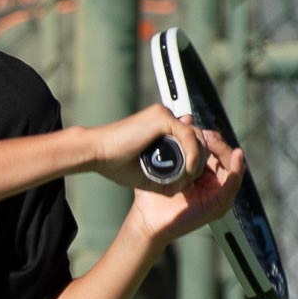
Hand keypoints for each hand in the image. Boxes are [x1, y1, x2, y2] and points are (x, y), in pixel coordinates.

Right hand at [87, 104, 209, 191]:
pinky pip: (189, 136)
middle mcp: (163, 117)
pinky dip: (193, 154)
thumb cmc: (115, 163)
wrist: (98, 154)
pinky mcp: (162, 117)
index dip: (194, 157)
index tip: (190, 175)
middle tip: (192, 177)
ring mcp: (163, 115)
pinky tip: (189, 170)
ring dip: (198, 158)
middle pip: (197, 136)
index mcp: (160, 126)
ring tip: (190, 176)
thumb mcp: (148, 173)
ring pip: (196, 135)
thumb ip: (167, 174)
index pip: (189, 139)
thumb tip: (187, 183)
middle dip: (200, 158)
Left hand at [125, 128, 243, 245]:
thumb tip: (186, 117)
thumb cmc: (151, 194)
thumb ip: (174, 142)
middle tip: (207, 135)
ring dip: (227, 152)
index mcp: (201, 172)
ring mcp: (217, 194)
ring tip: (215, 142)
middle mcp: (212, 182)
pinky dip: (236, 170)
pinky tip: (236, 156)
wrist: (146, 218)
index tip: (199, 129)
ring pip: (232, 166)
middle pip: (225, 156)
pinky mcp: (220, 204)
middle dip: (218, 143)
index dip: (209, 138)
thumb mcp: (163, 164)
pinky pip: (233, 184)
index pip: (214, 150)